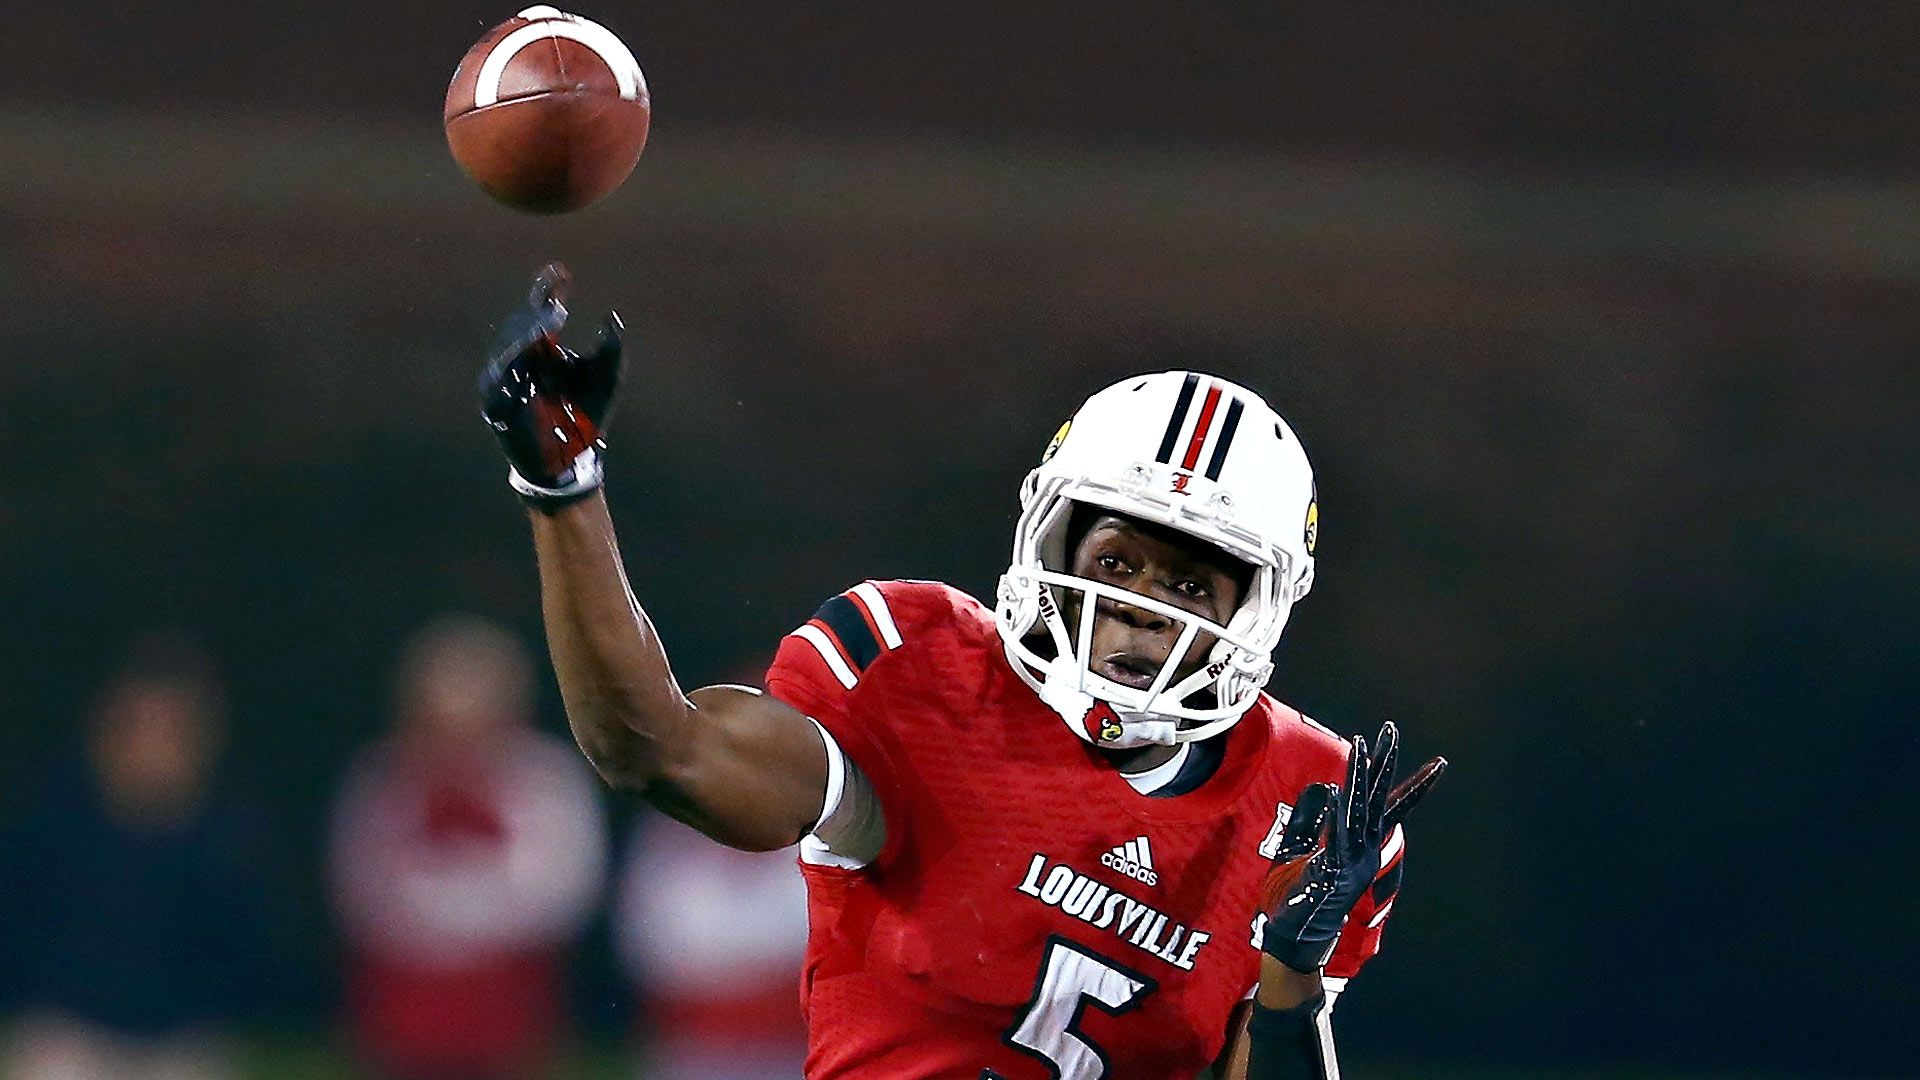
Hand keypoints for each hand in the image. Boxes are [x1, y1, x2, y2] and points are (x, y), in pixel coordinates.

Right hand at [477, 263, 624, 504]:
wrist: (572, 459)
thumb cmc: (587, 415)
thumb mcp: (606, 380)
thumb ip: (611, 350)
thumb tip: (613, 317)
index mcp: (544, 347)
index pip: (541, 313)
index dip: (547, 292)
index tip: (561, 274)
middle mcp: (521, 359)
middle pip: (521, 328)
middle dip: (537, 315)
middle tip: (556, 306)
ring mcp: (506, 382)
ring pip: (506, 352)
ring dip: (523, 336)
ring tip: (545, 323)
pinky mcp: (496, 407)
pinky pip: (496, 386)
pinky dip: (507, 371)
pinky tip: (522, 358)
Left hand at [1258, 720, 1445, 972]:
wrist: (1295, 939)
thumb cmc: (1298, 898)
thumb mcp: (1301, 850)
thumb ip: (1313, 820)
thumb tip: (1325, 788)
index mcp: (1362, 845)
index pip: (1392, 806)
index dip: (1413, 783)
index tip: (1439, 763)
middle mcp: (1364, 850)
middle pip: (1379, 798)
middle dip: (1384, 762)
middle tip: (1391, 729)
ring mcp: (1352, 860)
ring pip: (1360, 810)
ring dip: (1360, 776)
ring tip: (1361, 744)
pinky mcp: (1333, 871)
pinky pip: (1337, 837)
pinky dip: (1338, 813)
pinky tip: (1338, 788)